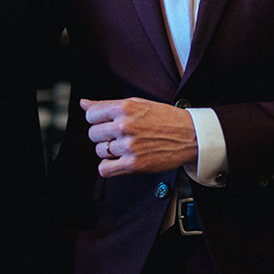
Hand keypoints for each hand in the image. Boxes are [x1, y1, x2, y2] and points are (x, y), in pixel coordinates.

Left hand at [82, 97, 197, 176]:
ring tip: (125, 146)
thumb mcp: (137, 104)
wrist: (190, 135)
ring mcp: (129, 146)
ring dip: (109, 151)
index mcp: (124, 108)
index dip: (98, 119)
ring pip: (100, 151)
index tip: (107, 123)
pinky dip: (109, 167)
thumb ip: (107, 104)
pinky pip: (105, 169)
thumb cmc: (165, 118)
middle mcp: (125, 126)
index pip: (91, 115)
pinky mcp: (134, 164)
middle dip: (103, 135)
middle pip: (93, 134)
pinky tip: (120, 160)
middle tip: (119, 135)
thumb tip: (83, 103)